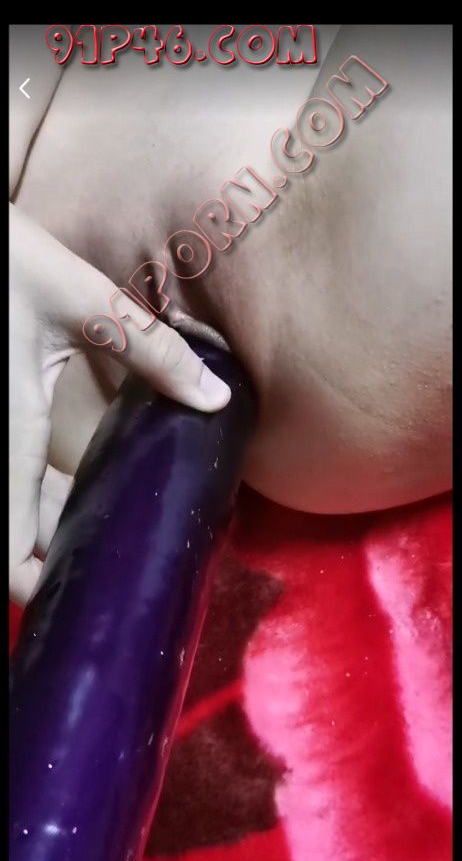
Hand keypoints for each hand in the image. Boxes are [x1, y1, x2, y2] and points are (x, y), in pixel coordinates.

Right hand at [9, 204, 230, 605]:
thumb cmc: (8, 262)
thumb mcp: (83, 300)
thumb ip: (152, 350)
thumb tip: (215, 396)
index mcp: (7, 434)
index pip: (7, 543)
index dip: (30, 585)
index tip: (72, 598)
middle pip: (8, 534)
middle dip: (51, 557)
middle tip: (109, 564)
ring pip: (8, 505)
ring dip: (43, 524)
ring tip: (101, 528)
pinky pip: (9, 473)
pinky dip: (32, 493)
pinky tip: (69, 485)